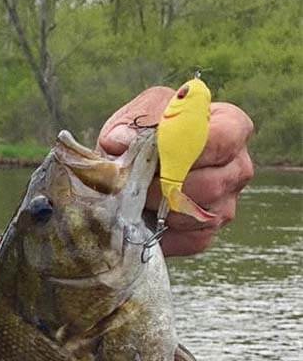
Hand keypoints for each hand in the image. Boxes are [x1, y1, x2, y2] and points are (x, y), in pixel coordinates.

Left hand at [97, 86, 253, 256]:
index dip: (182, 151)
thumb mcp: (134, 119)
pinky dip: (162, 233)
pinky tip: (143, 219)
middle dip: (163, 187)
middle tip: (134, 183)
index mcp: (231, 127)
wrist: (136, 160)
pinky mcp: (209, 230)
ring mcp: (227, 201)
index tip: (153, 154)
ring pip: (198, 215)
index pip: (221, 140)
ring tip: (135, 198)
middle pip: (210, 185)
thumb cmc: (144, 132)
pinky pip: (191, 240)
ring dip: (159, 210)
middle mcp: (238, 166)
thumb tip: (121, 143)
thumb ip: (127, 129)